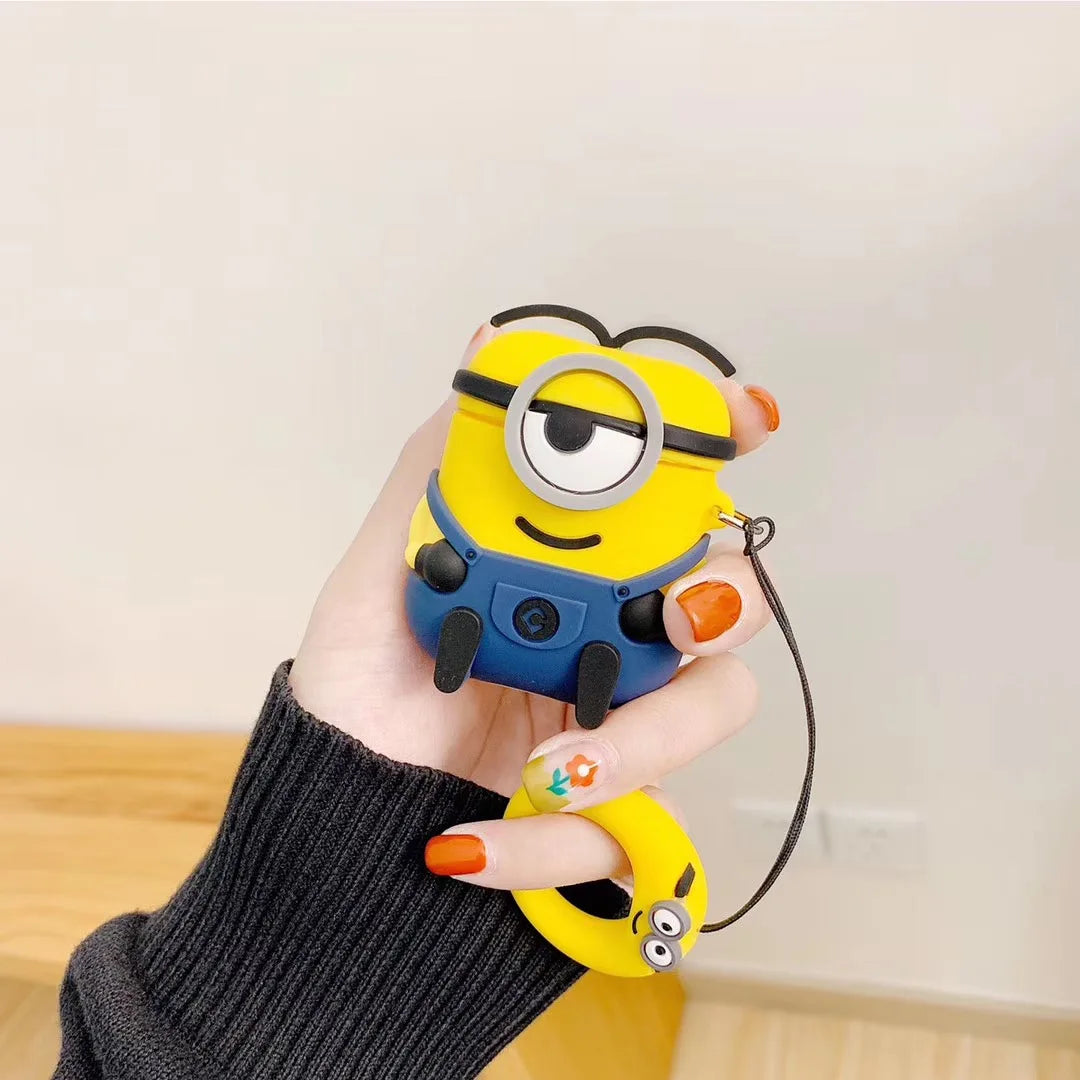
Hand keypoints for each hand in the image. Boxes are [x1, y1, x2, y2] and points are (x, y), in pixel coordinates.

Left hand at [288, 325, 780, 890]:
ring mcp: (624, 721)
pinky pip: (640, 827)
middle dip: (722, 600)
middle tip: (675, 614)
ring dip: (642, 743)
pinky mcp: (616, 811)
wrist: (336, 813)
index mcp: (571, 568)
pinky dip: (554, 843)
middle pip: (729, 593)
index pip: (671, 497)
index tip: (747, 415)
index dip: (725, 446)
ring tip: (542, 770)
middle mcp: (614, 634)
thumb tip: (488, 350)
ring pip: (716, 708)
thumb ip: (438, 471)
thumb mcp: (382, 571)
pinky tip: (473, 841)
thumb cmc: (359, 691)